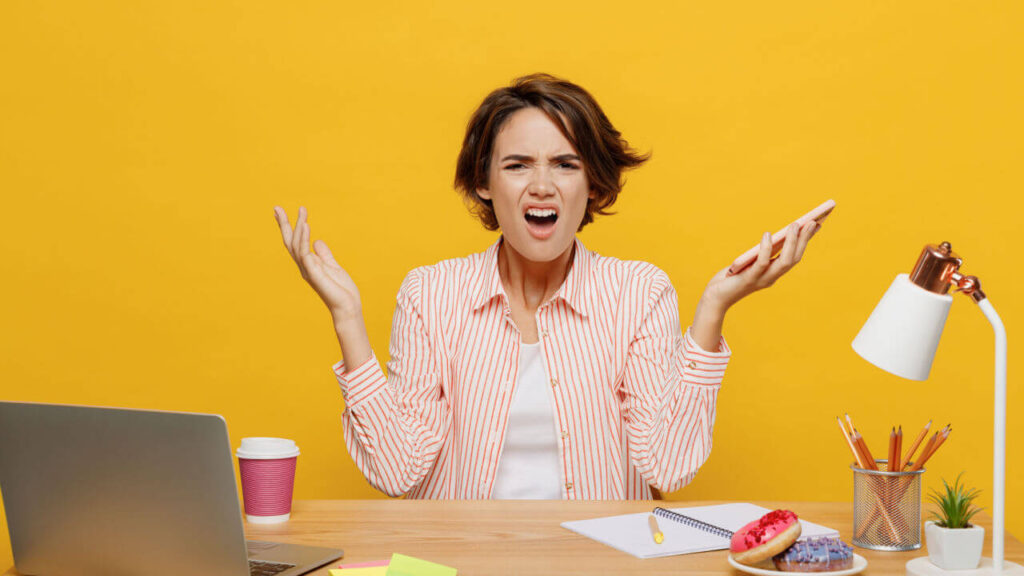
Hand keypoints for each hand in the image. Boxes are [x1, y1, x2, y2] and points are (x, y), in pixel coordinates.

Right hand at [274, 206, 362, 322]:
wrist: (347, 306)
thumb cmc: (342, 290)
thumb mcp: (334, 266)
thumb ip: (325, 255)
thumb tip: (317, 242)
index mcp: (309, 263)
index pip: (295, 242)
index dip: (288, 227)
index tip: (280, 212)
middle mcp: (304, 266)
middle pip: (290, 242)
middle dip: (284, 225)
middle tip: (277, 207)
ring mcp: (307, 270)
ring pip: (297, 245)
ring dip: (298, 226)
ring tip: (302, 211)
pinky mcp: (314, 273)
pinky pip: (305, 253)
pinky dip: (304, 239)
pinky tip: (305, 226)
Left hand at [689, 220, 819, 350]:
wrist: (715, 298)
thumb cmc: (731, 277)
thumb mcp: (749, 262)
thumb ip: (760, 253)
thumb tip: (773, 235)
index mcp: (773, 273)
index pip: (794, 256)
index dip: (805, 241)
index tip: (816, 224)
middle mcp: (771, 277)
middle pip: (794, 258)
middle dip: (804, 240)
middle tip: (811, 221)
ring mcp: (762, 279)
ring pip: (784, 262)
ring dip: (792, 243)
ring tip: (795, 225)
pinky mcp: (748, 279)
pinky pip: (761, 263)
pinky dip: (766, 249)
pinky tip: (768, 234)